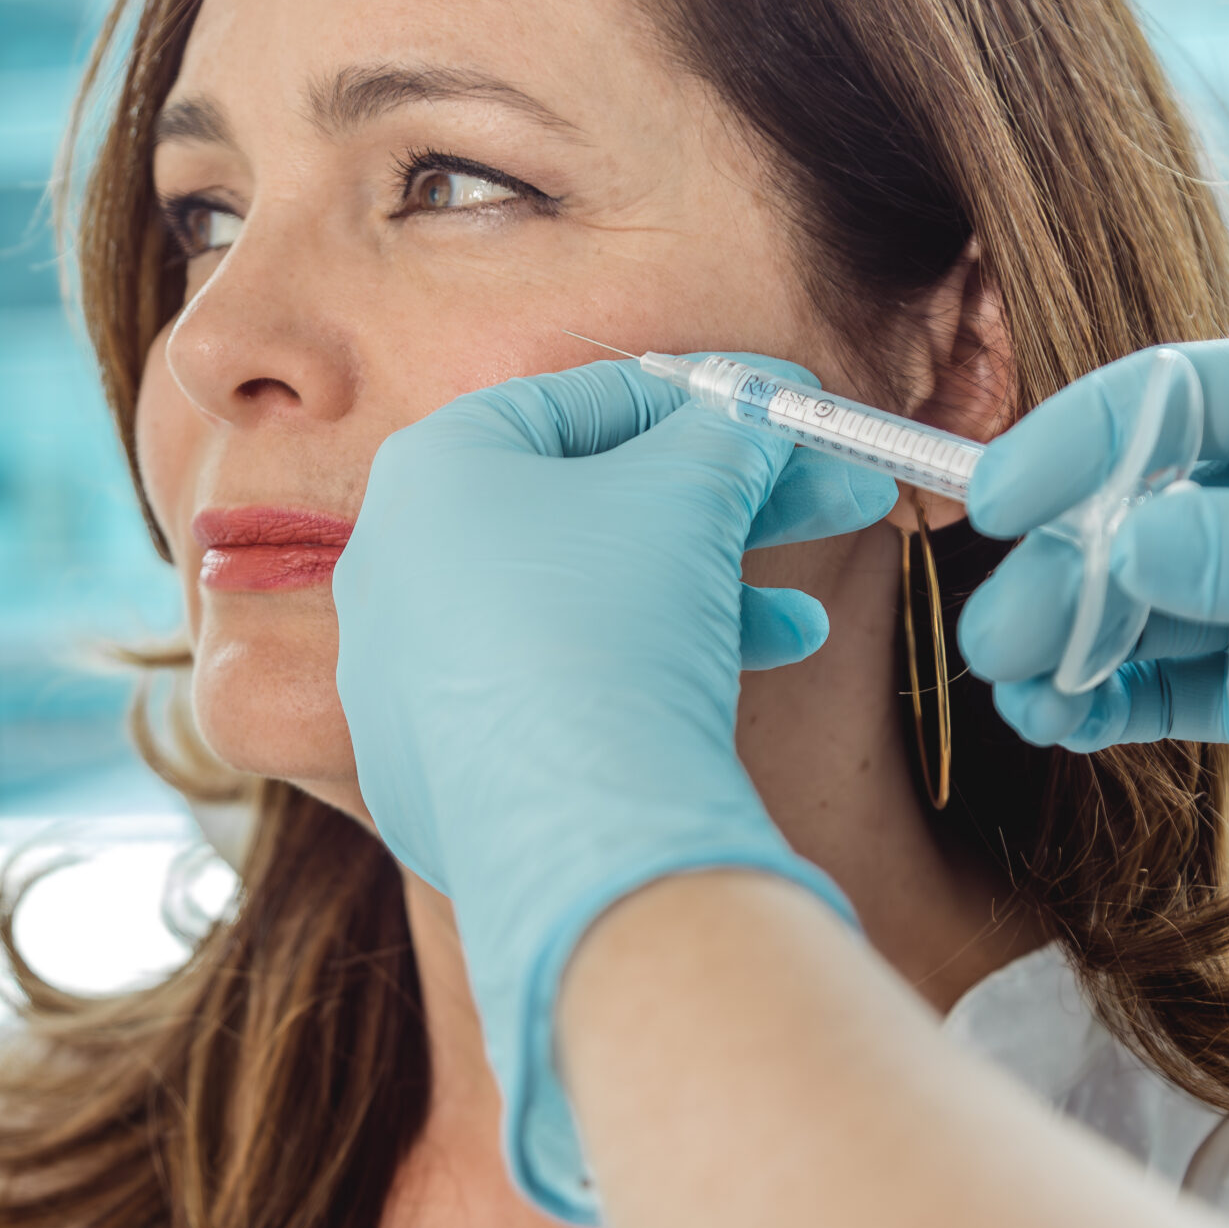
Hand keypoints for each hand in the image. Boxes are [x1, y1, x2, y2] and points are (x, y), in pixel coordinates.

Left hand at [333, 357, 896, 1220]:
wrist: (572, 824)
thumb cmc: (615, 619)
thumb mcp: (692, 490)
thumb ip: (727, 439)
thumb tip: (760, 419)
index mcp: (431, 469)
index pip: (576, 405)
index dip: (697, 403)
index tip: (780, 416)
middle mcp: (396, 566)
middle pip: (584, 510)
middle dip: (726, 506)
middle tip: (832, 502)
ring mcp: (407, 677)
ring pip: (577, 608)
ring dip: (707, 598)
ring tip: (812, 622)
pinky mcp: (435, 772)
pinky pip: (549, 695)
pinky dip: (642, 678)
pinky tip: (740, 690)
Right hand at [960, 338, 1228, 758]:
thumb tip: (1125, 547)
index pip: (1174, 396)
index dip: (1075, 436)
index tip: (992, 500)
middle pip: (1129, 513)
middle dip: (1052, 576)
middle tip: (997, 640)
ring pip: (1132, 607)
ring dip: (1059, 650)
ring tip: (1020, 700)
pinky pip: (1163, 690)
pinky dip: (1102, 709)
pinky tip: (1060, 725)